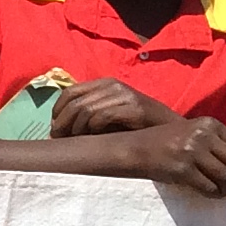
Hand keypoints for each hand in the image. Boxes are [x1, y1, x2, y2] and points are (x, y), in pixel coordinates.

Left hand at [50, 78, 171, 136]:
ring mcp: (124, 95)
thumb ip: (87, 115)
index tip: (55, 129)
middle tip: (60, 139)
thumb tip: (56, 129)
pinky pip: (103, 116)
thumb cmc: (135, 125)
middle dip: (63, 123)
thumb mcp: (108, 114)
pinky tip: (95, 137)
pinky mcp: (135, 108)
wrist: (170, 128)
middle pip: (75, 103)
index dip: (57, 111)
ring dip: (76, 128)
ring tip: (76, 141)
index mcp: (104, 84)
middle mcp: (113, 86)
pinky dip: (93, 128)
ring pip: (86, 110)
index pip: (69, 92)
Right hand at [105, 112, 225, 199]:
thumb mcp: (195, 135)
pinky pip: (210, 187)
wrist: (135, 149)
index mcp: (210, 124)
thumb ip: (221, 146)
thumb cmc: (167, 144)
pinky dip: (215, 195)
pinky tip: (213, 195)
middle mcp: (203, 135)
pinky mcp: (182, 169)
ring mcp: (192, 151)